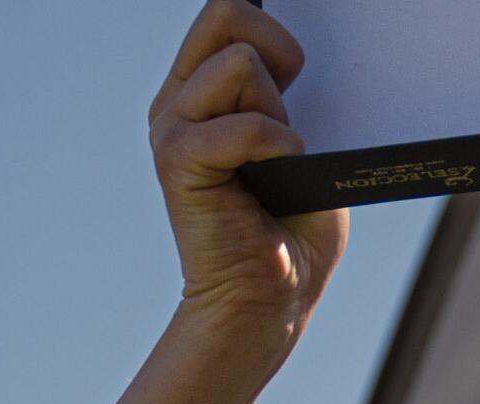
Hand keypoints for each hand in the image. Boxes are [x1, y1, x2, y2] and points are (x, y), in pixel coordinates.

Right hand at [149, 0, 346, 352]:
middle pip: (226, 14)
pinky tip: (281, 177)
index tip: (300, 78)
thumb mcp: (306, 147)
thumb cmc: (296, 230)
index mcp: (205, 91)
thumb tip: (301, 53)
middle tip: (294, 113)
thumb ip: (292, 99)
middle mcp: (180, 101)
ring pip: (240, 65)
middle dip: (279, 53)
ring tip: (280, 163)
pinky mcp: (178, 162)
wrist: (273, 299)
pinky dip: (277, 146)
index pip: (227, 13)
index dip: (276, 32)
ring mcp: (173, 128)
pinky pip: (242, 124)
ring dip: (279, 114)